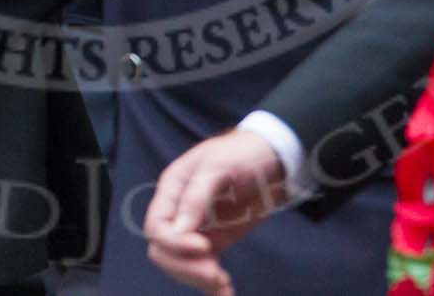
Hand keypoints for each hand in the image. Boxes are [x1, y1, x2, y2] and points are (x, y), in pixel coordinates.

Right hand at [143, 129, 287, 294]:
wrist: (276, 158)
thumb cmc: (245, 152)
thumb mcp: (220, 165)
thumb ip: (196, 195)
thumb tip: (178, 231)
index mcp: (173, 188)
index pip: (157, 227)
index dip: (174, 243)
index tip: (203, 247)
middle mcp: (179, 211)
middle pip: (163, 251)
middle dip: (186, 267)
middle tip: (216, 273)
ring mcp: (197, 228)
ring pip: (180, 265)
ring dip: (197, 278)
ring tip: (223, 284)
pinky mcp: (215, 241)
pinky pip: (202, 268)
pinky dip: (210, 286)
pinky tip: (224, 294)